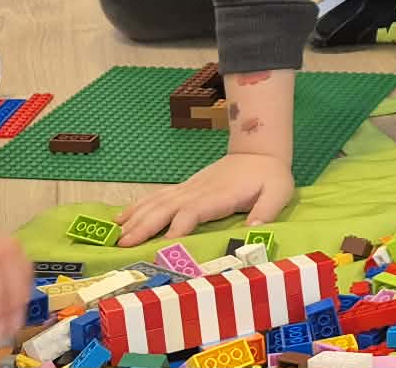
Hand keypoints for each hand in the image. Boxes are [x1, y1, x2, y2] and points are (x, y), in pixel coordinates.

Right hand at [116, 152, 293, 246]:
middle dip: (146, 225)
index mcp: (220, 195)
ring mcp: (188, 188)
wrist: (259, 150)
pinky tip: (121, 217)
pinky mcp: (185, 188)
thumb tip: (253, 230)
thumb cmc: (270, 176)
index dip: (180, 225)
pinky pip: (157, 197)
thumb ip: (267, 210)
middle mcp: (198, 191)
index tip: (166, 242)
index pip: (195, 210)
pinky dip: (138, 207)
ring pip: (157, 202)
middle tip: (125, 244)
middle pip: (167, 208)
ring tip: (117, 235)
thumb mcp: (278, 192)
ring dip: (136, 217)